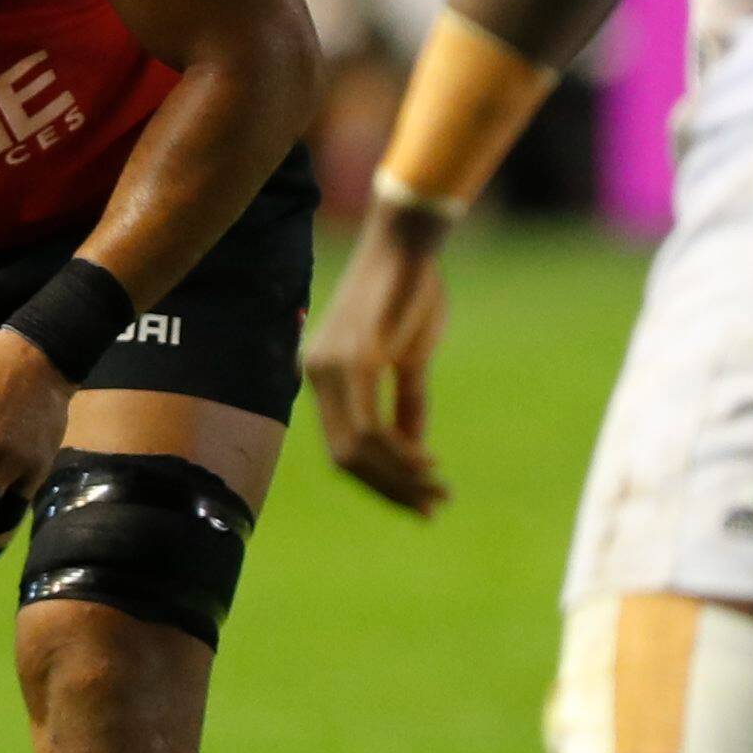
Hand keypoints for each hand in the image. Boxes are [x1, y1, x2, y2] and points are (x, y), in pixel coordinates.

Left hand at [304, 210, 452, 514]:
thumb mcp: (409, 358)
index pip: (343, 448)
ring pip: (356, 449)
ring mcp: (330, 369)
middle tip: (432, 507)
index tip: (420, 499)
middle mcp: (316, 375)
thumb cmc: (410, 294)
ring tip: (436, 490)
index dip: (380, 481)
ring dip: (398, 477)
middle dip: (390, 489)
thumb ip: (405, 403)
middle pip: (345, 458)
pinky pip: (368, 425)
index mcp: (324, 376)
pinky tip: (426, 462)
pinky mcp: (354, 360)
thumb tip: (412, 449)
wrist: (408, 245)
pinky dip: (397, 452)